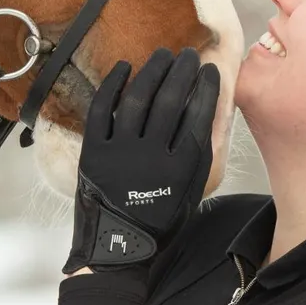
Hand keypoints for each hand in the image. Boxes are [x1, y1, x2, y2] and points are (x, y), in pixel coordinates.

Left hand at [67, 47, 219, 271]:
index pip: (199, 116)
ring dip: (152, 71)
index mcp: (180, 167)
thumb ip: (198, 156)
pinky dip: (113, 85)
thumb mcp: (190, 193)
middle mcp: (152, 155)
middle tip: (187, 55)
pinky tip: (124, 67)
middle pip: (170, 101)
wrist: (116, 250)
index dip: (207, 89)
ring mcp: (121, 151)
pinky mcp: (94, 151)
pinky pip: (102, 110)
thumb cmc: (158, 223)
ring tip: (162, 54)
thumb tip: (204, 116)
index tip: (211, 71)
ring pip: (138, 100)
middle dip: (182, 72)